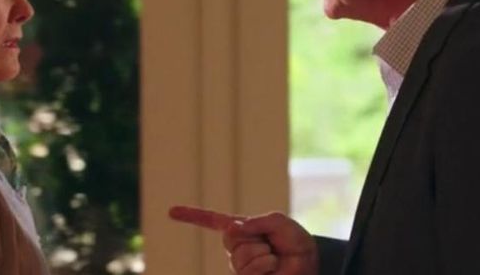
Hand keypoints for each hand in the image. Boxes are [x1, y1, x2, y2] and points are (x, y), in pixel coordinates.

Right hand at [169, 205, 318, 274]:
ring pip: (240, 256)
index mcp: (242, 229)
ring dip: (262, 253)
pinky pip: (248, 271)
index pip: (212, 221)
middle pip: (230, 238)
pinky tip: (272, 265)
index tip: (171, 212)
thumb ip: (258, 221)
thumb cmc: (295, 241)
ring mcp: (240, 266)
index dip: (192, 216)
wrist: (308, 262)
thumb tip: (233, 228)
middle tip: (270, 242)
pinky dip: (264, 264)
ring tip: (274, 256)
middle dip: (254, 238)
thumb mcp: (280, 222)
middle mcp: (237, 248)